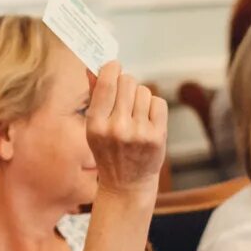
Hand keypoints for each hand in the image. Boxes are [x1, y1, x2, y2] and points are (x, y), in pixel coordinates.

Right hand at [86, 62, 167, 195]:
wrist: (127, 184)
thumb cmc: (109, 151)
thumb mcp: (94, 128)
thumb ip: (95, 96)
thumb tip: (93, 67)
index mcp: (96, 125)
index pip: (107, 83)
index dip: (112, 68)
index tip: (114, 66)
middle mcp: (117, 128)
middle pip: (128, 81)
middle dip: (126, 84)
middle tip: (125, 96)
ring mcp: (139, 133)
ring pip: (144, 91)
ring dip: (140, 97)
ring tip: (135, 114)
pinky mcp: (157, 136)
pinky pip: (158, 102)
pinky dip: (153, 108)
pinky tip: (147, 121)